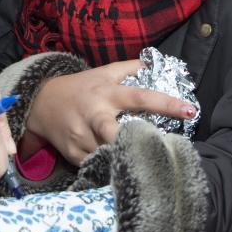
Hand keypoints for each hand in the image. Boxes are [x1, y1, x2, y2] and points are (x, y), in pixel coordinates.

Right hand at [28, 60, 195, 164]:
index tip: (190, 110)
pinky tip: (119, 169)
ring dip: (125, 159)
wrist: (40, 102)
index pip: (140, 97)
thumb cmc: (80, 87)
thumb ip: (129, 68)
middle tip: (155, 152)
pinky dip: (108, 167)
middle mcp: (94, 115)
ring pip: (107, 154)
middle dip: (132, 143)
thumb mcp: (103, 72)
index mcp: (107, 94)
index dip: (166, 104)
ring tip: (144, 165)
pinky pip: (95, 165)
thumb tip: (155, 62)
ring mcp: (80, 136)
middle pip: (114, 133)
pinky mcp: (72, 153)